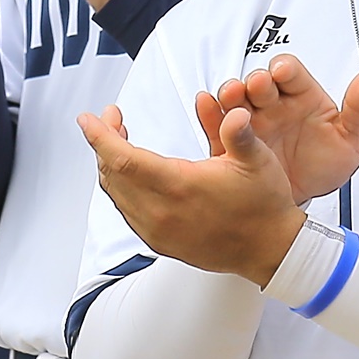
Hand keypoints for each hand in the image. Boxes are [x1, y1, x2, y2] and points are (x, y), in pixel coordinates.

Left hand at [76, 94, 309, 284]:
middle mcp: (162, 213)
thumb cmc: (263, 206)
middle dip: (104, 143)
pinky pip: (126, 211)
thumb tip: (232, 109)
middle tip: (112, 120)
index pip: (122, 159)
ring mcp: (157, 231)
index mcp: (180, 187)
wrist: (269, 249)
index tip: (89, 119)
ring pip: (116, 194)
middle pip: (112, 174)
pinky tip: (132, 173)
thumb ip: (237, 131)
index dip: (100, 136)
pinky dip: (121, 187)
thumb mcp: (256, 159)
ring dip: (112, 165)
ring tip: (120, 141)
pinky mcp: (159, 242)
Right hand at [210, 55, 358, 202]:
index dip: (285, 69)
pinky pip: (215, 122)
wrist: (303, 200)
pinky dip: (208, 112)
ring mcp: (250, 121)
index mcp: (300, 97)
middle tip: (256, 86)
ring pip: (235, 97)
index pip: (290, 72)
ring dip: (230, 92)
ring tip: (230, 97)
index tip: (283, 73)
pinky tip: (208, 106)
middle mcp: (272, 104)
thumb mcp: (350, 139)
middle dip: (256, 81)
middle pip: (259, 81)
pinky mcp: (230, 140)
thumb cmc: (324, 165)